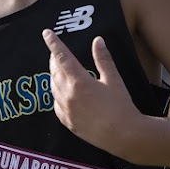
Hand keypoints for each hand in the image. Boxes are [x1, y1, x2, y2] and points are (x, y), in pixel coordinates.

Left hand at [43, 30, 138, 157]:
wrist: (123, 135)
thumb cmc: (121, 106)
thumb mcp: (113, 80)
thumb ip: (103, 59)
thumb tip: (97, 40)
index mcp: (79, 82)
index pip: (62, 57)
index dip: (53, 43)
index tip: (46, 33)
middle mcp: (68, 95)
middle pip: (54, 71)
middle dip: (54, 59)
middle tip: (56, 52)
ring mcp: (66, 110)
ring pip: (53, 87)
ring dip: (54, 76)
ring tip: (58, 70)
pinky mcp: (68, 122)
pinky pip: (56, 104)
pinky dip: (57, 95)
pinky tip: (62, 93)